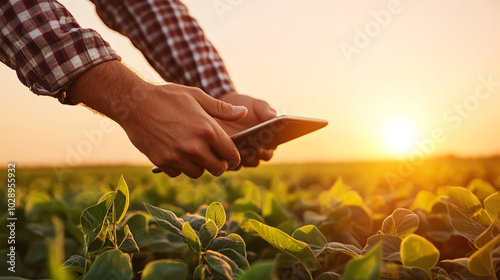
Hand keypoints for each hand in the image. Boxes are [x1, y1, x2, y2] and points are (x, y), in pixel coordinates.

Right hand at [66, 61, 246, 177]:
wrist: (134, 103)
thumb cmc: (168, 97)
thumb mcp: (197, 96)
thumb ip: (222, 109)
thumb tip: (243, 113)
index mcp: (208, 130)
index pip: (231, 154)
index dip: (233, 156)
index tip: (231, 156)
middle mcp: (195, 147)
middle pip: (217, 169)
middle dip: (218, 163)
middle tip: (213, 156)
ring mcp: (178, 156)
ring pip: (198, 173)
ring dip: (199, 166)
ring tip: (193, 152)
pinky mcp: (162, 162)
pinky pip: (178, 173)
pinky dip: (179, 166)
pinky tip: (176, 152)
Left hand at [215, 91, 276, 167]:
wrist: (220, 106)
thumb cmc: (242, 105)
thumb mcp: (254, 104)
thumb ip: (265, 109)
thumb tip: (274, 117)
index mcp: (265, 138)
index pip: (271, 149)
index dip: (269, 149)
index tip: (267, 144)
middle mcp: (254, 149)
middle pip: (260, 158)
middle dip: (259, 155)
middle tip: (255, 149)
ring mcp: (240, 153)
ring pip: (246, 163)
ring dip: (246, 159)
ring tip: (242, 150)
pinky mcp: (226, 156)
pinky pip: (231, 164)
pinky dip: (231, 162)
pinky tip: (228, 154)